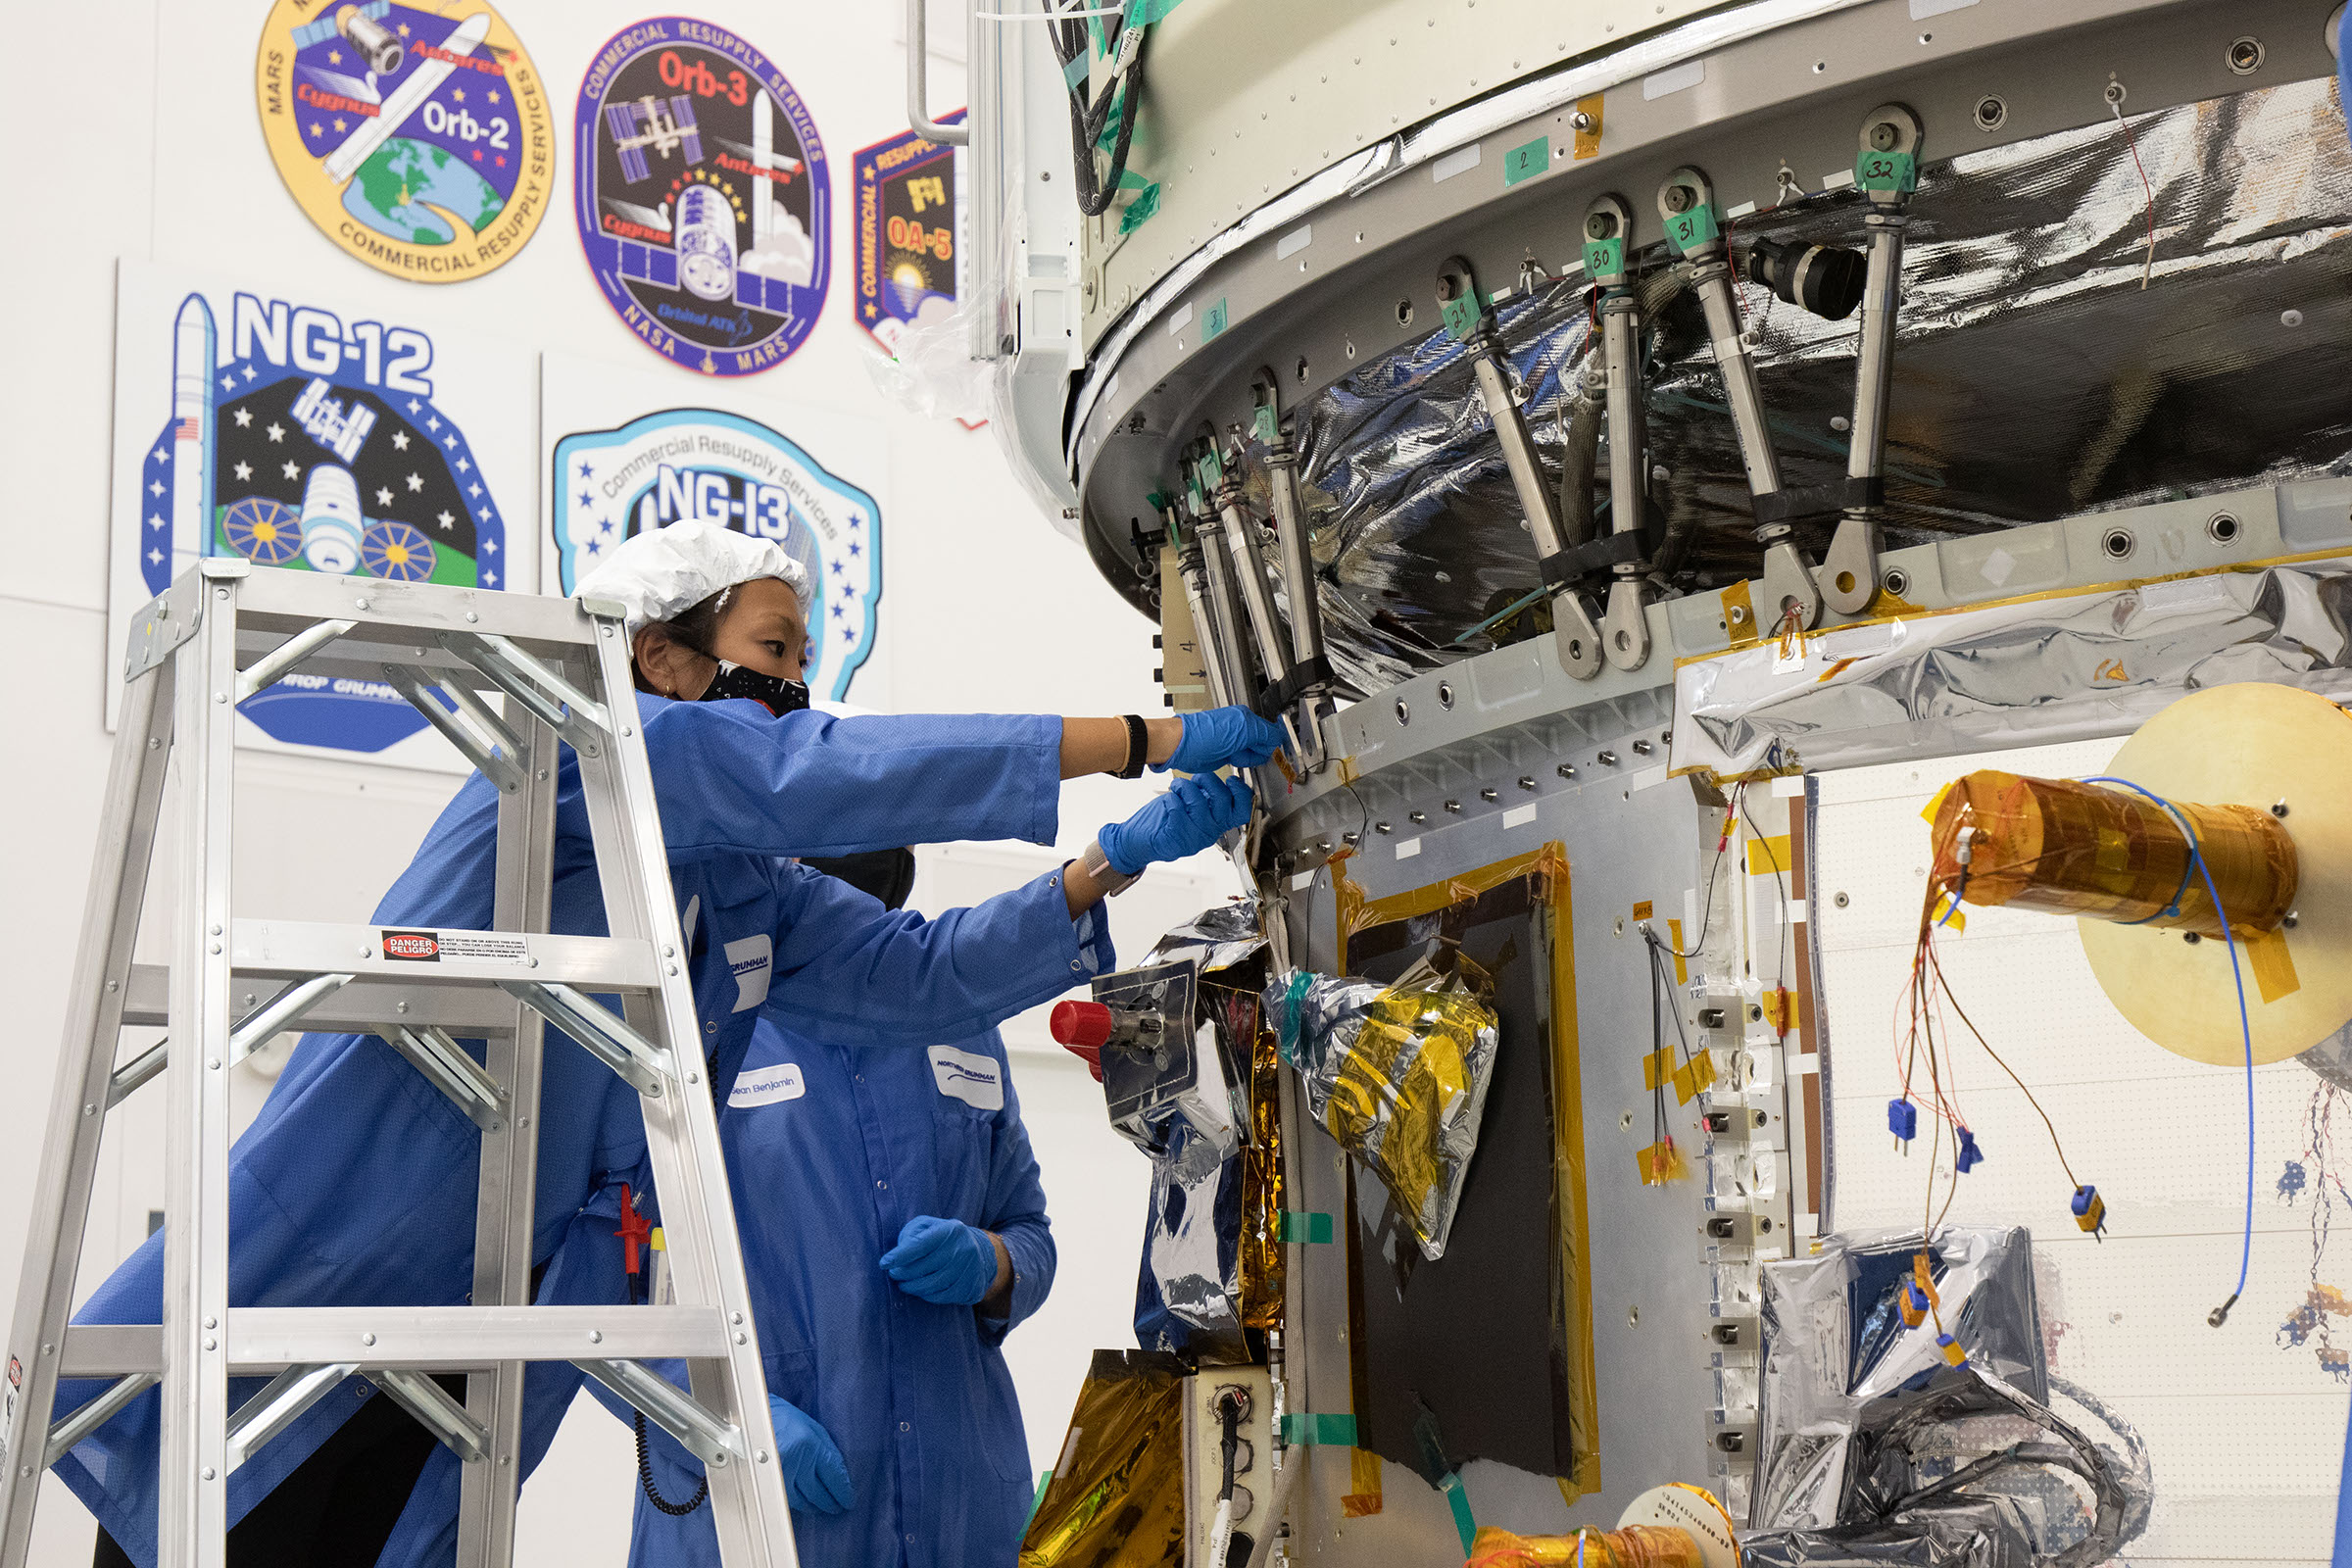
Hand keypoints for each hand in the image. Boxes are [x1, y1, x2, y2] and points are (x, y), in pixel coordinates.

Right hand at [768, 1395, 852, 1513]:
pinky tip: (804, 1503)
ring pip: (803, 1500)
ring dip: (814, 1506)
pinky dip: (797, 1503)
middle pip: (819, 1493)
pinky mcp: (767, 1481)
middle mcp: (797, 1461)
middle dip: (830, 1503)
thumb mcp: (812, 1428)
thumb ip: (827, 1450)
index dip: (843, 1492)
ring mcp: (781, 1473)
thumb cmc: (784, 1418)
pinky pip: (787, 1499)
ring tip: (821, 1507)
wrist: (753, 1417)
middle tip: (837, 1507)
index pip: (834, 1477)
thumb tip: (840, 1475)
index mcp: (811, 1445)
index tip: (848, 1500)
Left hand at [879, 1215, 1001, 1306]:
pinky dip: (926, 1296)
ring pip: (931, 1285)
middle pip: (923, 1268)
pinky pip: (942, 1297)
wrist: (980, 1251)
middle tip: (893, 1274)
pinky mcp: (970, 1286)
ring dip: (912, 1287)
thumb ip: (912, 1234)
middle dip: (902, 1273)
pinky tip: (920, 1290)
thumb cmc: (944, 1237)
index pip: (920, 1244)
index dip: (899, 1255)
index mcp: (950, 1230)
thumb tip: (899, 1254)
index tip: (884, 1263)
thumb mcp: (928, 1226)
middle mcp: (962, 1249)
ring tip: (903, 1284)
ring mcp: (969, 1269)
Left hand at [1097, 773, 1253, 875]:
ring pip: (1198, 801)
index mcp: (1219, 824)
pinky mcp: (1176, 839)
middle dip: (1208, 779)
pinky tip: (1168, 801)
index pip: (1243, 811)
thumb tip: (1219, 778)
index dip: (1241, 792)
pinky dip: (1171, 799)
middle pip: (1222, 799)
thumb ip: (1209, 797)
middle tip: (1196, 779)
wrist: (1139, 840)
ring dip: (1184, 787)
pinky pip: (1177, 809)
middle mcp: (1210, 832)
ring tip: (1176, 787)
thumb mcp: (1194, 807)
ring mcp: (1194, 837)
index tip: (1230, 779)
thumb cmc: (1167, 820)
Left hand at [1161, 706, 1285, 774]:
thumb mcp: (1241, 731)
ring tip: (1234, 755)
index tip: (1266, 751)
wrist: (1180, 747)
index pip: (1270, 732)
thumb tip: (1278, 739)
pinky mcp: (1226, 753)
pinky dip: (1242, 762)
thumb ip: (1264, 733)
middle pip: (1263, 744)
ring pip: (1253, 754)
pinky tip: (1231, 760)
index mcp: (1245, 717)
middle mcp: (1240, 727)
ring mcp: (1233, 741)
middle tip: (1244, 751)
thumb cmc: (1202, 735)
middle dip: (1257, 751)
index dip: (1270, 744)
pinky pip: (1243, 760)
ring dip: (1248, 758)